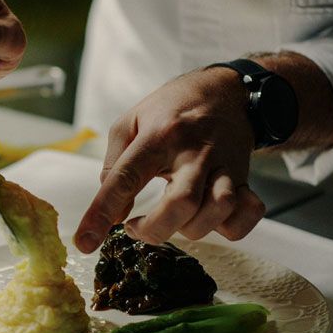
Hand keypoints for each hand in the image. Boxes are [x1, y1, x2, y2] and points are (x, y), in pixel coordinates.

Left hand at [74, 67, 264, 251]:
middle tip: (137, 227)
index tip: (85, 240)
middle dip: (155, 230)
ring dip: (192, 228)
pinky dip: (230, 227)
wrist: (225, 91)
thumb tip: (113, 211)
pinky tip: (210, 219)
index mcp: (159, 136)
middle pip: (181, 204)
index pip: (126, 178)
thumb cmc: (172, 108)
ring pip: (217, 210)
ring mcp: (223, 165)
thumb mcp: (132, 121)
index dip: (102, 213)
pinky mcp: (245, 177)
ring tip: (174, 219)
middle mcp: (194, 151)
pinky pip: (246, 214)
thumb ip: (115, 163)